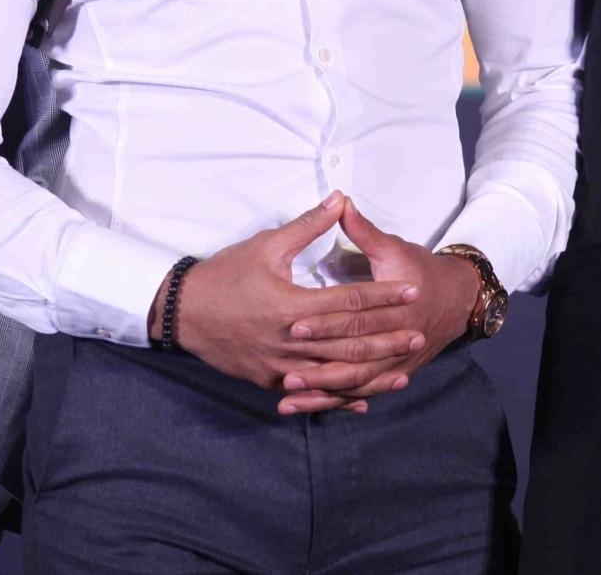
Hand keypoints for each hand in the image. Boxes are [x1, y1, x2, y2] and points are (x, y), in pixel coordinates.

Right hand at [158, 192, 426, 413]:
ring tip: (404, 369)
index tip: (412, 291)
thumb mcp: (267, 245)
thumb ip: (309, 225)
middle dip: (387, 339)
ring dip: (372, 373)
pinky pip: (311, 393)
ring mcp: (279, 367)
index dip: (384, 297)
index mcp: (292, 307)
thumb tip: (341, 197)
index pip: (349, 303)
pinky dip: (339, 398)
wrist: (180, 313)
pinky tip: (364, 402)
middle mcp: (290, 342)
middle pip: (349, 344)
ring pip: (334, 375)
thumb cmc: (225, 275)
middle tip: (420, 334)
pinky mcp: (270, 381)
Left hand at [272, 198, 479, 415]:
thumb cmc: (419, 269)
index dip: (325, 322)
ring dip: (322, 391)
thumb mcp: (392, 247)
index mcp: (396, 305)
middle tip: (284, 370)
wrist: (457, 298)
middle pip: (354, 356)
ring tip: (287, 395)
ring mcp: (396, 361)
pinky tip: (304, 407)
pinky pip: (358, 393)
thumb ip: (362, 230)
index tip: (293, 325)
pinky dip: (332, 402)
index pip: (356, 316)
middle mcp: (397, 338)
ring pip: (355, 382)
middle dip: (319, 366)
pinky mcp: (390, 375)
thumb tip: (338, 201)